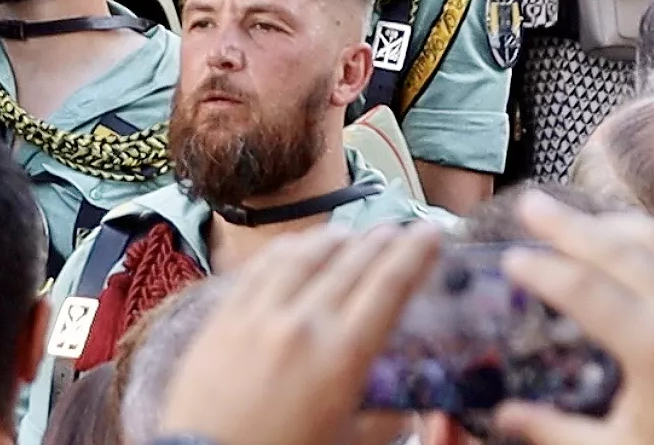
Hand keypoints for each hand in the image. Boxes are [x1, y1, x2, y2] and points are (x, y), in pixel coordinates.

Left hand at [155, 224, 441, 444]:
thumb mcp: (351, 444)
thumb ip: (385, 419)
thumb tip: (407, 402)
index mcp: (342, 355)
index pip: (388, 285)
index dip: (414, 253)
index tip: (430, 234)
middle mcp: (302, 322)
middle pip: (350, 262)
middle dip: (380, 241)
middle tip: (399, 230)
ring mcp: (259, 314)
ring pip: (304, 255)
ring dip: (334, 238)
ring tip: (353, 233)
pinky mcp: (223, 316)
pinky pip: (259, 268)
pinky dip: (286, 250)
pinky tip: (296, 247)